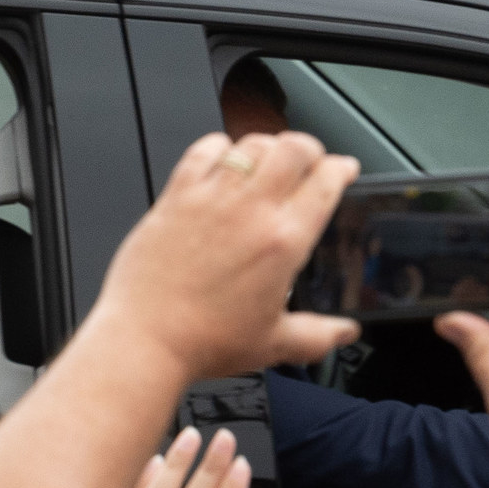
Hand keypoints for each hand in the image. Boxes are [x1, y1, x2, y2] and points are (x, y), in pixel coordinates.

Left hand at [88, 129, 358, 382]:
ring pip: (251, 144)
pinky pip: (203, 151)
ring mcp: (211, 199)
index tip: (342, 169)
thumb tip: (344, 332)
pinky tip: (221, 158)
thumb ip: (318, 336)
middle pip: (293, 148)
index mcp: (282, 242)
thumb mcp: (273, 344)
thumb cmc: (201, 341)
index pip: (325, 182)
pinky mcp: (175, 197)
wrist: (144, 340)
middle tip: (310, 160)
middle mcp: (249, 210)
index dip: (341, 168)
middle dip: (309, 147)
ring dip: (268, 145)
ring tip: (270, 159)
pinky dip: (218, 146)